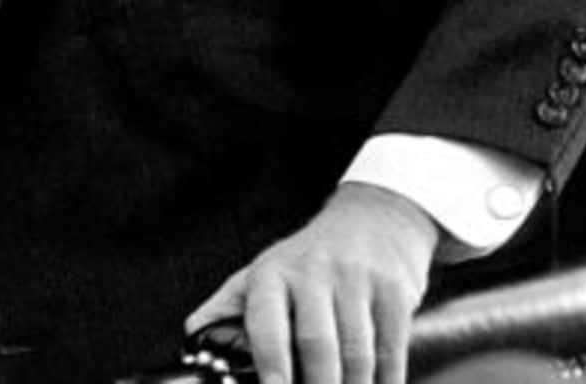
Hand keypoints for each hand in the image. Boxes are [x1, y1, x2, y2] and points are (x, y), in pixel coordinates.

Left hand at [186, 183, 439, 383]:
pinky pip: (391, 354)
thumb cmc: (307, 261)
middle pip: (317, 345)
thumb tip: (190, 336)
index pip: (267, 321)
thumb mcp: (264, 273)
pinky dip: (385, 383)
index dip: (270, 363)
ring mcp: (357, 281)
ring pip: (357, 356)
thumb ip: (228, 309)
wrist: (374, 219)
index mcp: (272, 273)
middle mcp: (314, 272)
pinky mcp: (395, 293)